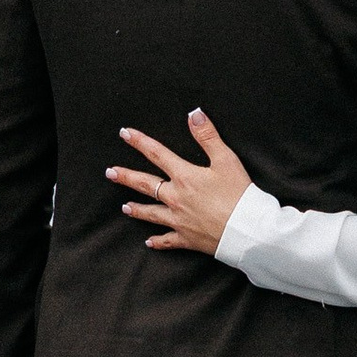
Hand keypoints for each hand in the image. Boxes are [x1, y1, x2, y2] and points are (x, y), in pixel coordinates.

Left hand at [108, 111, 254, 254]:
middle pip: (146, 185)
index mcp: (184, 177)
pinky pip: (168, 241)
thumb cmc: (239, 194)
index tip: (124, 133)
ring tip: (125, 207)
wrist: (246, 230)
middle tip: (110, 173)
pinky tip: (149, 242)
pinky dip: (158, 241)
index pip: (157, 154)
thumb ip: (208, 136)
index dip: (140, 141)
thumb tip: (193, 114)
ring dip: (137, 209)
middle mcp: (176, 198)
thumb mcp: (226, 159)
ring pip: (152, 213)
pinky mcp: (187, 239)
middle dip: (126, 177)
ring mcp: (179, 220)